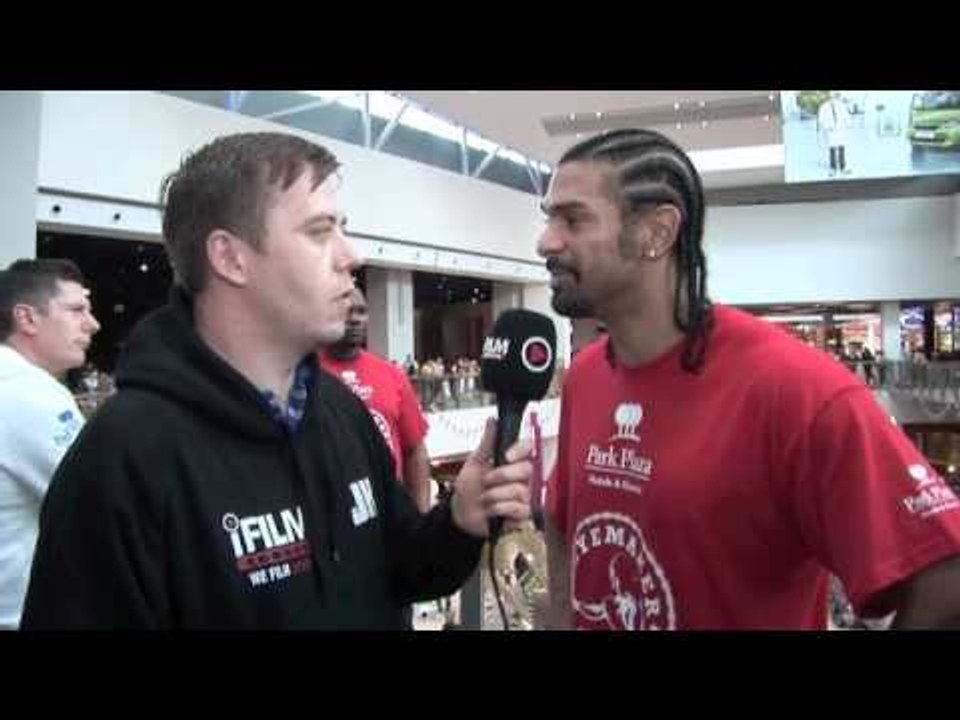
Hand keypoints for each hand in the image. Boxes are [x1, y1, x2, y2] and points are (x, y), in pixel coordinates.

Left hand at [450, 418, 532, 537]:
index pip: (528, 450)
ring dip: (494, 495)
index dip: (520, 451)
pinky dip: (499, 509)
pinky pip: (518, 509)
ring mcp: (523, 497)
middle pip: (527, 470)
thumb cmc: (469, 488)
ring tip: (485, 499)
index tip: (506, 456)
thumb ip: (487, 442)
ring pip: (519, 490)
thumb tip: (493, 421)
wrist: (461, 513)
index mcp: (512, 463)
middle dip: (500, 476)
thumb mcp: (475, 462)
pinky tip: (491, 510)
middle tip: (486, 481)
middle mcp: (521, 479)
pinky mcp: (521, 515)